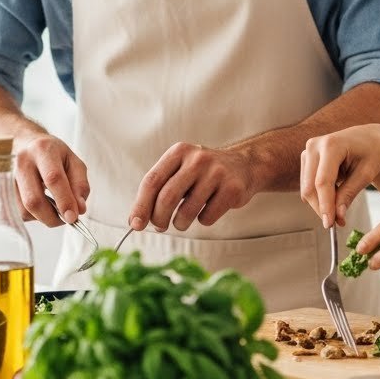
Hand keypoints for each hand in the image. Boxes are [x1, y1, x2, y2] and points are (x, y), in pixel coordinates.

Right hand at [14, 136, 89, 227]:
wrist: (23, 144)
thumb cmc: (52, 154)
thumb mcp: (73, 161)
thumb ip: (80, 185)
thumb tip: (79, 210)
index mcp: (42, 150)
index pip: (53, 178)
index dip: (64, 200)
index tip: (73, 217)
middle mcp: (21, 162)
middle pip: (33, 200)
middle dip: (52, 217)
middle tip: (66, 219)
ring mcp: (6, 177)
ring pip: (24, 211)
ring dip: (44, 217)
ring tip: (55, 208)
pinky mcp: (0, 191)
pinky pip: (18, 213)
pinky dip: (34, 215)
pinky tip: (41, 204)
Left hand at [128, 142, 257, 232]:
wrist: (244, 165)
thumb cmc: (203, 173)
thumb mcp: (180, 170)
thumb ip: (158, 190)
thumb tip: (135, 220)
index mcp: (179, 152)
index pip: (152, 180)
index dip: (141, 205)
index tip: (135, 224)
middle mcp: (197, 158)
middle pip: (168, 197)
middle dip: (158, 218)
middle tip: (159, 227)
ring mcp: (217, 172)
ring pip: (187, 211)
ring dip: (180, 224)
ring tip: (182, 221)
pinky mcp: (232, 188)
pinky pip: (207, 217)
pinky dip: (202, 221)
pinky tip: (207, 210)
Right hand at [300, 124, 379, 228]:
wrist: (369, 138)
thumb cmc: (372, 152)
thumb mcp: (366, 174)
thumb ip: (349, 193)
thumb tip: (338, 217)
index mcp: (332, 144)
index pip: (323, 182)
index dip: (325, 205)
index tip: (329, 225)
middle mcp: (315, 145)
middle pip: (310, 187)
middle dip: (322, 208)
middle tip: (337, 223)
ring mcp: (308, 151)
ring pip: (306, 189)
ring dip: (320, 203)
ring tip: (341, 207)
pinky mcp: (306, 158)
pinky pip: (308, 185)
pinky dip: (319, 196)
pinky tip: (335, 194)